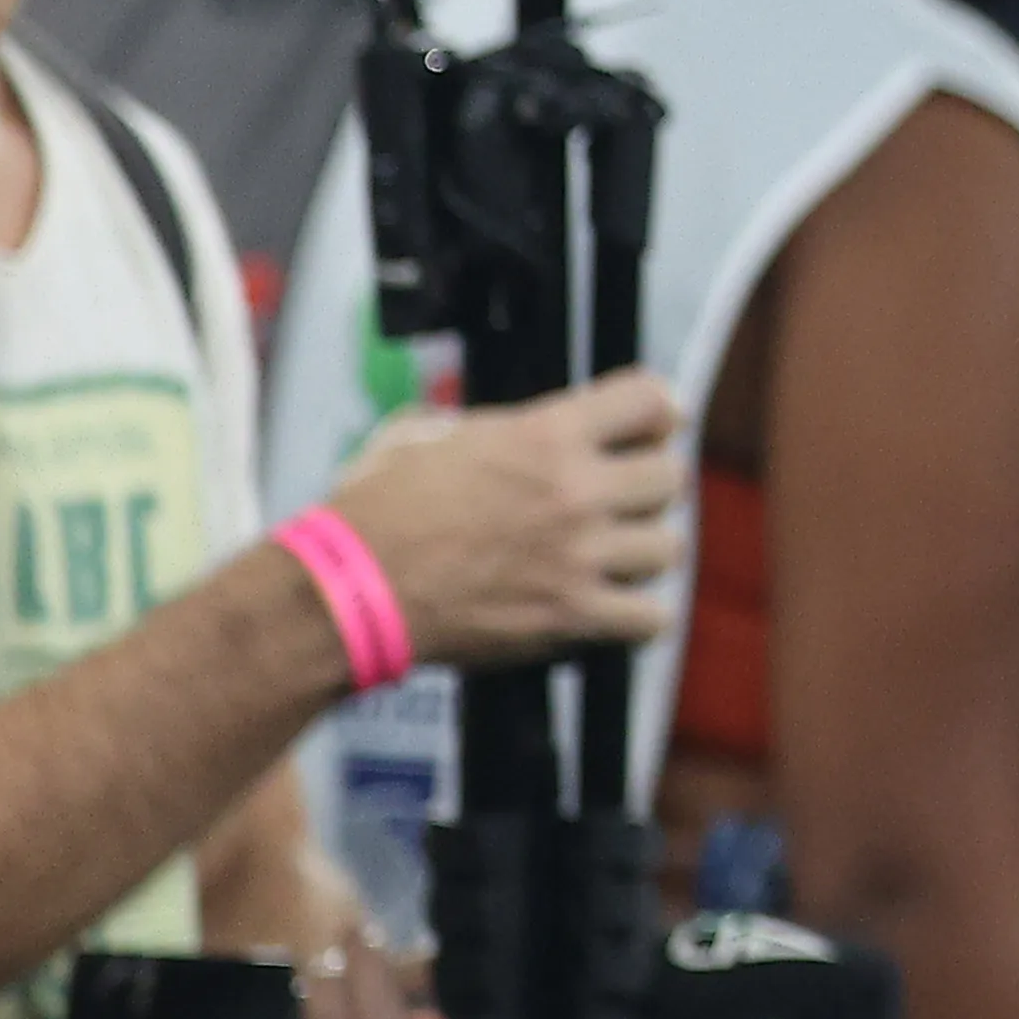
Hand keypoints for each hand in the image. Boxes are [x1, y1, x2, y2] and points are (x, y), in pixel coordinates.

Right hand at [316, 369, 687, 677]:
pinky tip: (610, 610)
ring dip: (639, 555)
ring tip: (603, 560)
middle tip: (614, 504)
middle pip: (671, 477)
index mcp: (544, 435)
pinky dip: (637, 618)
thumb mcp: (427, 434)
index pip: (651, 400)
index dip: (654, 414)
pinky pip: (651, 618)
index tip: (647, 430)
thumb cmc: (375, 511)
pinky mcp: (571, 617)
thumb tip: (525, 429)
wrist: (348, 591)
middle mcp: (575, 491)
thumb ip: (495, 427)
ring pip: (667, 548)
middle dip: (645, 489)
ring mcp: (578, 555)